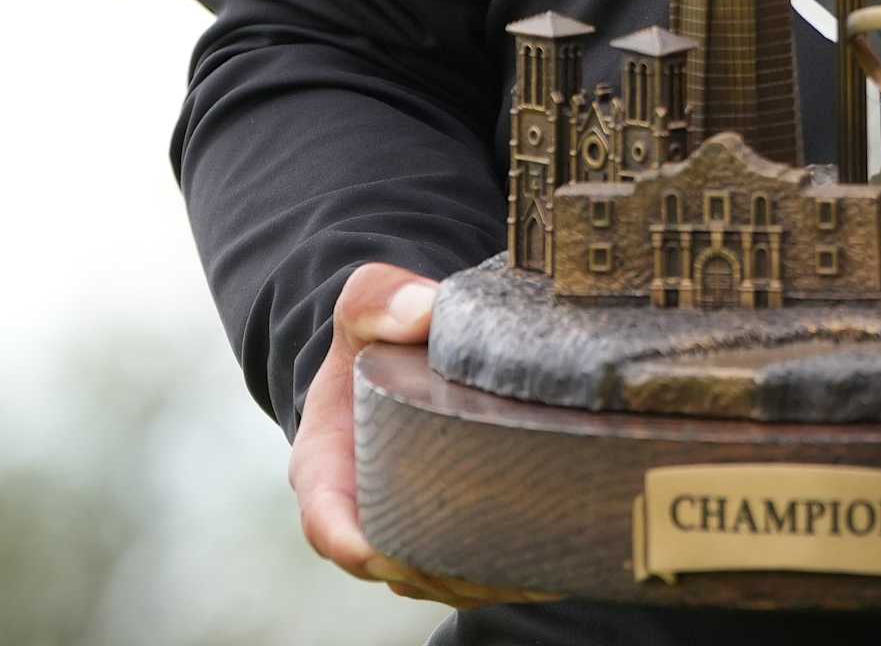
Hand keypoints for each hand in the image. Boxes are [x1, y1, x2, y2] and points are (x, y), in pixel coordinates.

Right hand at [288, 262, 554, 610]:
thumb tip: (425, 313)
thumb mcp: (366, 305)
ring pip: (433, 578)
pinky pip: (466, 568)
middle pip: (392, 566)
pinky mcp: (442, 530)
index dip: (359, 548)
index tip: (397, 555)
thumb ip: (383, 300)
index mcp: (326, 467)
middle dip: (441, 575)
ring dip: (480, 582)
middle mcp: (359, 510)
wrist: (398, 350)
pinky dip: (504, 573)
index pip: (328, 524)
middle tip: (498, 562)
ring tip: (538, 570)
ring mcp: (400, 526)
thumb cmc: (374, 334)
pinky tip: (553, 567)